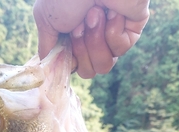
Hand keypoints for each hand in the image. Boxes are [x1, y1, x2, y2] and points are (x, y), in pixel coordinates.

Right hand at [33, 0, 149, 77]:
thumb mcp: (46, 20)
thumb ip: (47, 46)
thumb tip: (49, 66)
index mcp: (73, 35)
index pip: (74, 66)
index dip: (70, 60)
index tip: (66, 41)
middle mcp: (93, 36)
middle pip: (88, 71)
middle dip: (81, 50)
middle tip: (80, 24)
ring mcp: (113, 34)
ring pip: (104, 65)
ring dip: (95, 41)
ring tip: (95, 15)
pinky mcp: (132, 30)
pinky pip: (120, 49)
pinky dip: (112, 32)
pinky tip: (112, 12)